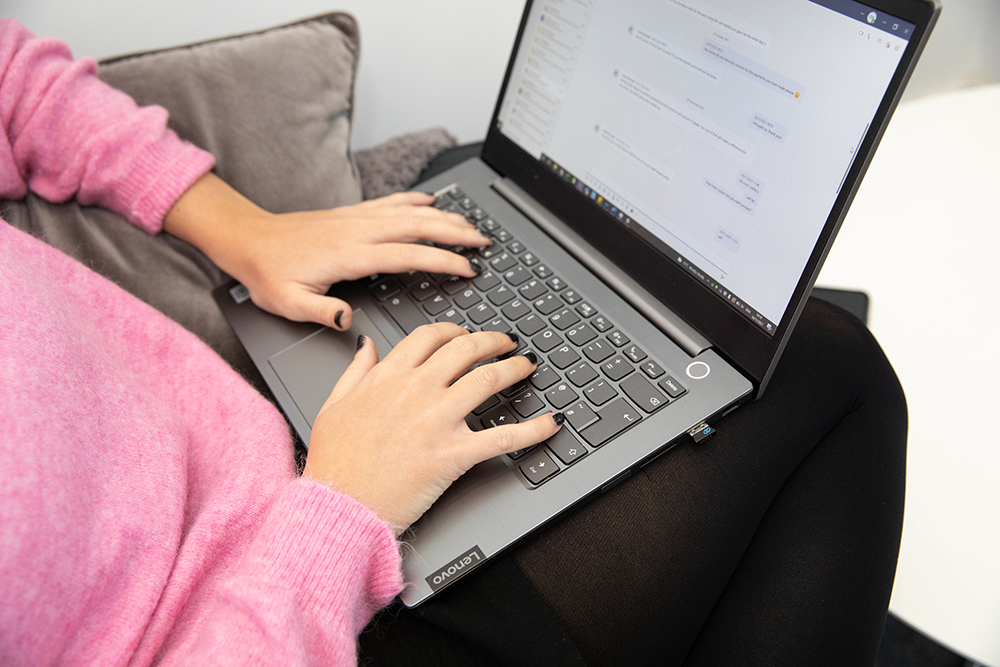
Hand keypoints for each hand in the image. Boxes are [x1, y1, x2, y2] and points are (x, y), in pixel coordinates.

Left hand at [163, 173, 490, 328]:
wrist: (247, 240)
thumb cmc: (267, 274)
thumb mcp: (286, 303)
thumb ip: (319, 312)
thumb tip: (348, 321)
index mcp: (349, 255)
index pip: (407, 255)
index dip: (441, 260)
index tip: (466, 268)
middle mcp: (357, 231)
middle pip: (417, 226)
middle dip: (455, 232)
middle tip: (484, 242)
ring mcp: (355, 219)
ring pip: (408, 212)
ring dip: (442, 216)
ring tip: (470, 224)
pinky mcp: (350, 214)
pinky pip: (388, 201)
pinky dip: (413, 199)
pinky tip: (430, 200)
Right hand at [303, 324, 562, 533]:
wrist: (339, 506)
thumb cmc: (334, 463)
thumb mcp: (334, 405)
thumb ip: (356, 371)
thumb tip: (368, 345)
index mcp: (388, 378)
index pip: (430, 337)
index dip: (455, 331)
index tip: (465, 335)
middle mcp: (416, 391)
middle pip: (466, 349)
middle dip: (493, 341)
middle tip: (506, 344)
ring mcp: (437, 421)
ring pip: (488, 379)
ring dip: (514, 368)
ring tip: (526, 367)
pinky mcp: (453, 455)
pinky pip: (503, 437)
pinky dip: (533, 429)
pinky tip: (551, 423)